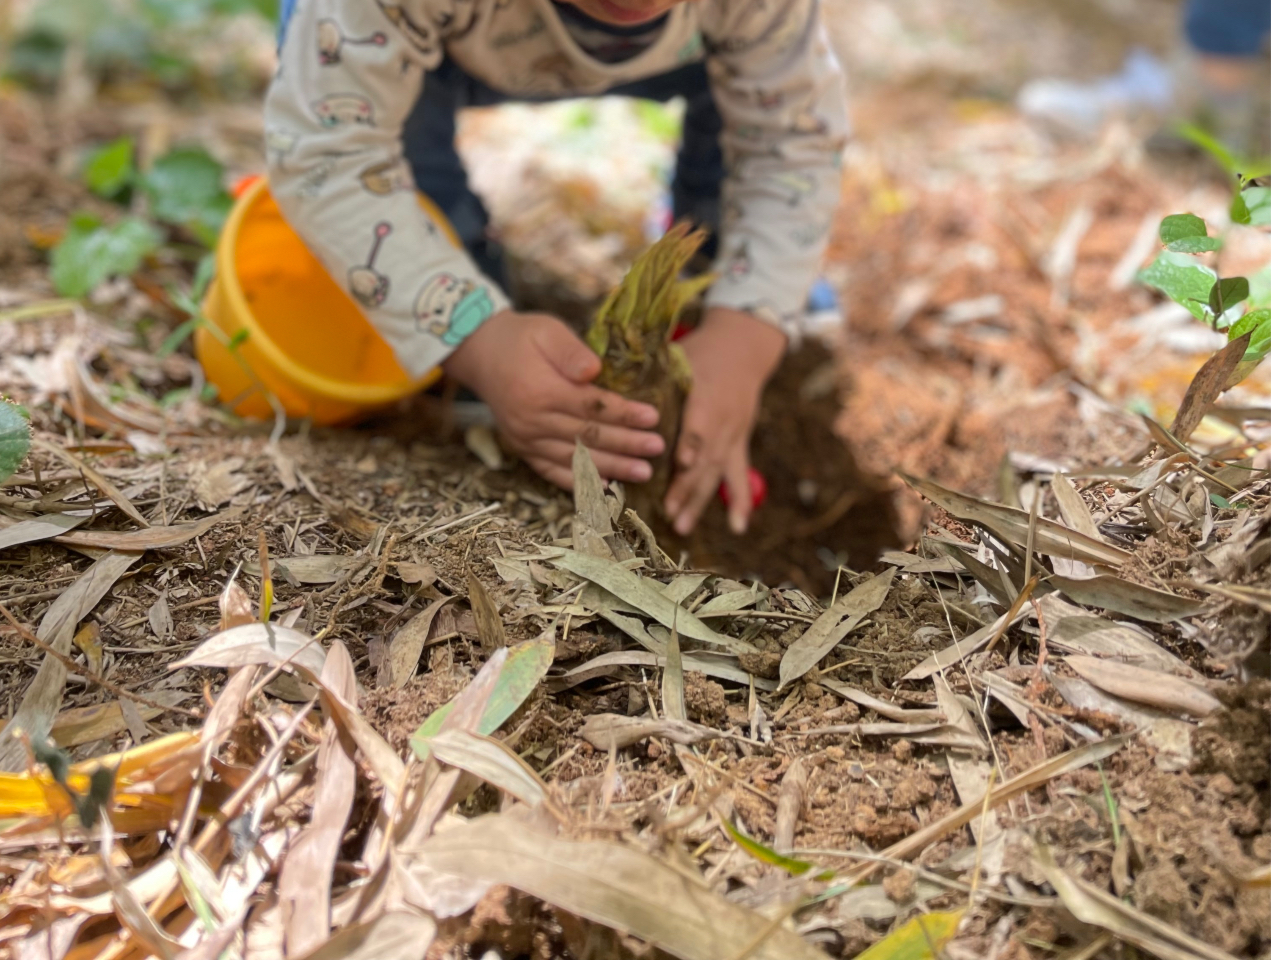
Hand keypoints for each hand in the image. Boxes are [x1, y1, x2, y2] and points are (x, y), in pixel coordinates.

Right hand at [442, 310, 663, 487]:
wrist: (480, 353)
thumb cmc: (522, 337)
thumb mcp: (547, 331)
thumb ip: (570, 351)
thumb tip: (594, 370)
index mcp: (540, 390)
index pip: (591, 406)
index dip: (624, 414)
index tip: (654, 417)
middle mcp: (531, 421)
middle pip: (587, 437)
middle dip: (626, 445)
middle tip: (658, 448)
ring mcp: (525, 439)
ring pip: (575, 459)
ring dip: (611, 468)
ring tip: (643, 472)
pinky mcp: (522, 449)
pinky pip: (552, 471)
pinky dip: (580, 482)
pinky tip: (606, 487)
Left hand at [664, 307, 786, 535]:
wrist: (742, 350)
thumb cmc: (698, 353)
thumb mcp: (675, 356)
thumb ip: (647, 376)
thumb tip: (599, 384)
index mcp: (703, 396)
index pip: (698, 423)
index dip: (691, 444)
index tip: (681, 463)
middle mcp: (720, 420)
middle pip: (704, 458)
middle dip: (686, 486)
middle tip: (667, 511)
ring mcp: (732, 436)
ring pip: (716, 473)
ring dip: (699, 501)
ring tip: (681, 527)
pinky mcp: (739, 446)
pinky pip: (740, 477)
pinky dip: (741, 503)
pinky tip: (737, 527)